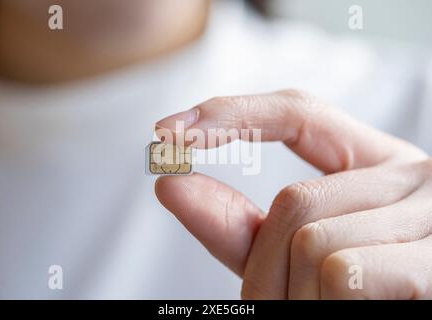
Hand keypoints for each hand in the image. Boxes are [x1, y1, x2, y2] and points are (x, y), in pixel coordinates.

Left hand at [154, 89, 431, 298]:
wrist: (413, 305)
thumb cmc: (362, 290)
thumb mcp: (305, 252)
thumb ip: (247, 226)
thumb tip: (170, 185)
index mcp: (378, 164)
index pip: (300, 113)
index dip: (234, 115)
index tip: (170, 131)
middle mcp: (411, 176)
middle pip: (292, 201)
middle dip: (264, 269)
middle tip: (280, 304)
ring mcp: (431, 212)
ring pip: (310, 241)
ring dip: (294, 296)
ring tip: (322, 309)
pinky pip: (341, 272)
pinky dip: (326, 305)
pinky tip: (357, 310)